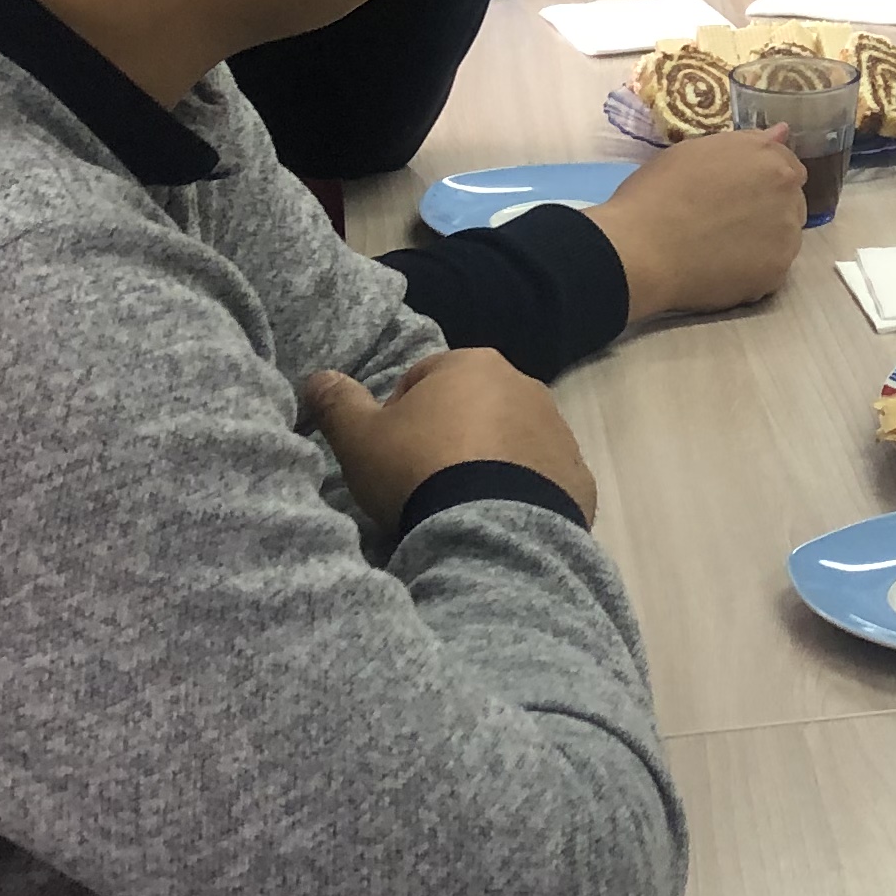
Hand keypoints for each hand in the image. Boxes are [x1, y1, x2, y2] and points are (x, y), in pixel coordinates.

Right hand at [302, 349, 597, 530]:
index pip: (423, 379)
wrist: (490, 530)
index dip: (399, 416)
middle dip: (448, 436)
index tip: (390, 454)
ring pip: (511, 441)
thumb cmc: (418, 471)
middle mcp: (524, 386)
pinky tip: (496, 521)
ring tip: (459, 505)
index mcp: (472, 364)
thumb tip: (317, 377)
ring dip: (488, 462)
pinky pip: (542, 480)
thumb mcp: (360, 438)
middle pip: (473, 407)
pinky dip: (521, 494)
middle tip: (422, 481)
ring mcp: (558, 431)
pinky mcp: (578, 477)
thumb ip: (337, 402)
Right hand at [584, 122, 807, 322]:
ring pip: (784, 237)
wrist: (640, 249)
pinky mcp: (776, 273)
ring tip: (720, 247)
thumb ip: (746, 143)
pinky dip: (753, 269)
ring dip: (763, 239)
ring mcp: (786, 237)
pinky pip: (772, 269)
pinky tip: (721, 268)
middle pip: (790, 201)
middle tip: (724, 220)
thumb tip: (781, 133)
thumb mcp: (695, 151)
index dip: (762, 178)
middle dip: (767, 208)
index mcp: (769, 159)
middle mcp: (788, 194)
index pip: (787, 166)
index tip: (738, 191)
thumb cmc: (658, 193)